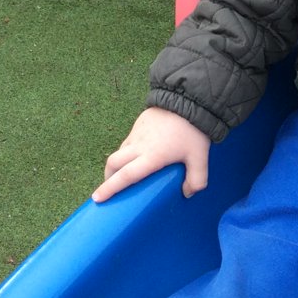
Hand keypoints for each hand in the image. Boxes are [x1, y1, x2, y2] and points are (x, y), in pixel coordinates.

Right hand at [92, 107, 210, 203]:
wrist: (188, 98)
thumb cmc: (193, 131)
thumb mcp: (200, 157)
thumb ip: (197, 179)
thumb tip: (187, 193)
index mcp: (152, 156)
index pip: (125, 176)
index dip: (110, 188)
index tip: (97, 198)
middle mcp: (139, 145)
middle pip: (113, 163)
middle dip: (107, 178)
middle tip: (108, 189)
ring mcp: (137, 133)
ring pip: (120, 151)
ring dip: (116, 164)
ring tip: (123, 173)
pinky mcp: (139, 123)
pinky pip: (128, 141)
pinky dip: (126, 152)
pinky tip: (137, 154)